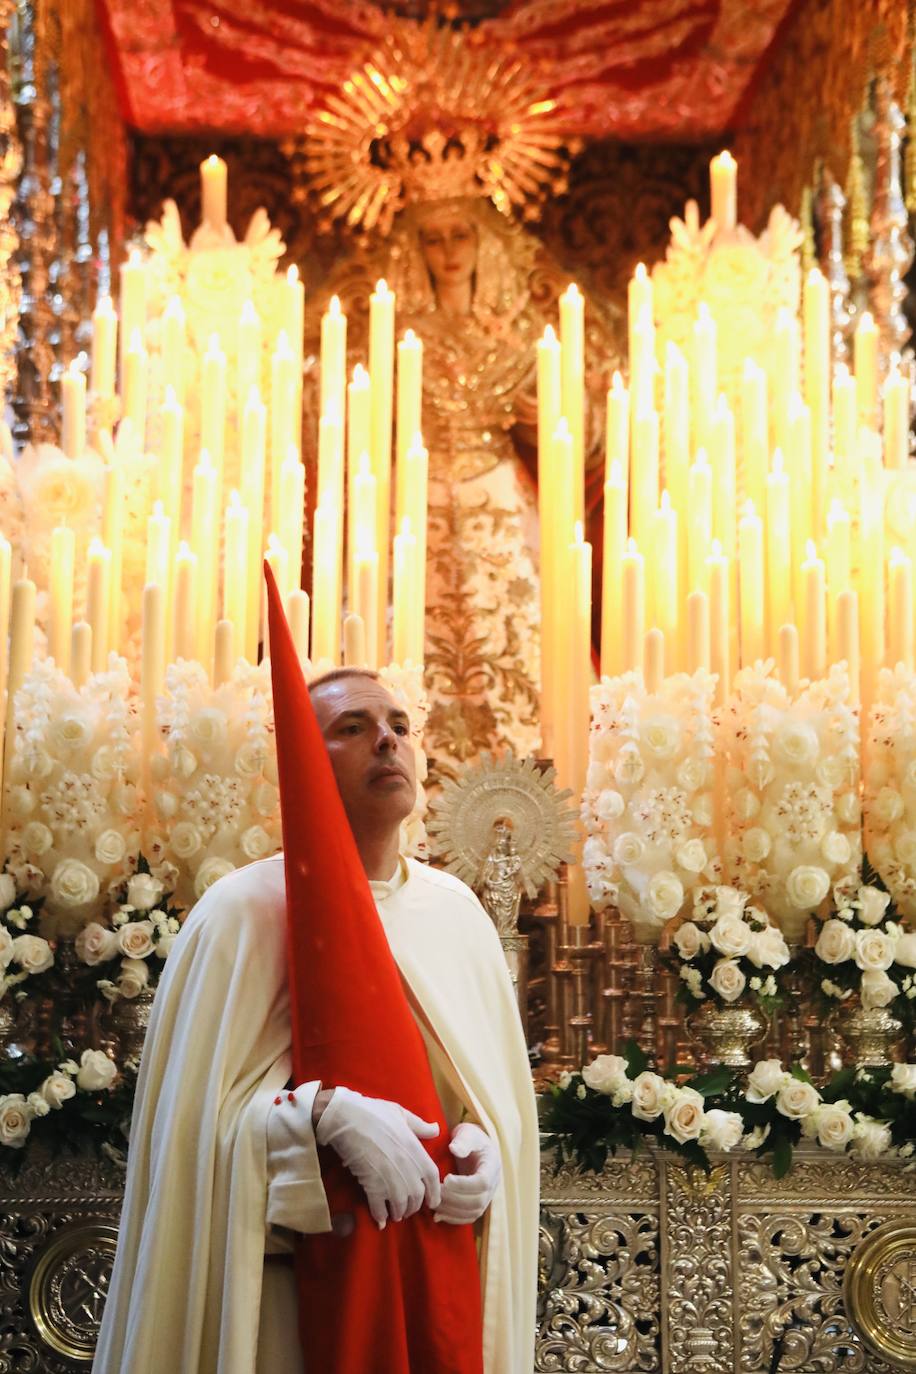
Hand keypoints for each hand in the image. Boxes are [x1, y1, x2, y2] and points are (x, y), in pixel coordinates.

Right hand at [315, 1086, 441, 1228]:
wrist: (348, 1117)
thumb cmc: (375, 1113)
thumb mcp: (401, 1114)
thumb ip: (419, 1126)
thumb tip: (436, 1130)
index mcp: (416, 1149)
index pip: (432, 1177)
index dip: (434, 1193)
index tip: (432, 1203)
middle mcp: (407, 1167)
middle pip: (417, 1195)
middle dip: (413, 1206)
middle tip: (408, 1209)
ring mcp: (389, 1177)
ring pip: (400, 1205)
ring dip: (398, 1213)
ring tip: (395, 1214)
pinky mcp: (371, 1185)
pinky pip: (379, 1207)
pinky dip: (381, 1216)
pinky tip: (380, 1220)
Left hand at [433, 1122, 500, 1225]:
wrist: (474, 1146)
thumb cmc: (469, 1138)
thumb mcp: (467, 1133)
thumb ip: (462, 1141)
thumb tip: (454, 1149)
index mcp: (492, 1165)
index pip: (482, 1182)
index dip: (464, 1184)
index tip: (445, 1179)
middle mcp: (493, 1184)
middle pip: (478, 1201)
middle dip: (454, 1199)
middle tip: (435, 1191)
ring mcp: (487, 1196)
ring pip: (473, 1212)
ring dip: (452, 1211)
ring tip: (433, 1203)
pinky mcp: (478, 1204)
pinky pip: (469, 1217)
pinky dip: (453, 1219)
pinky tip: (437, 1215)